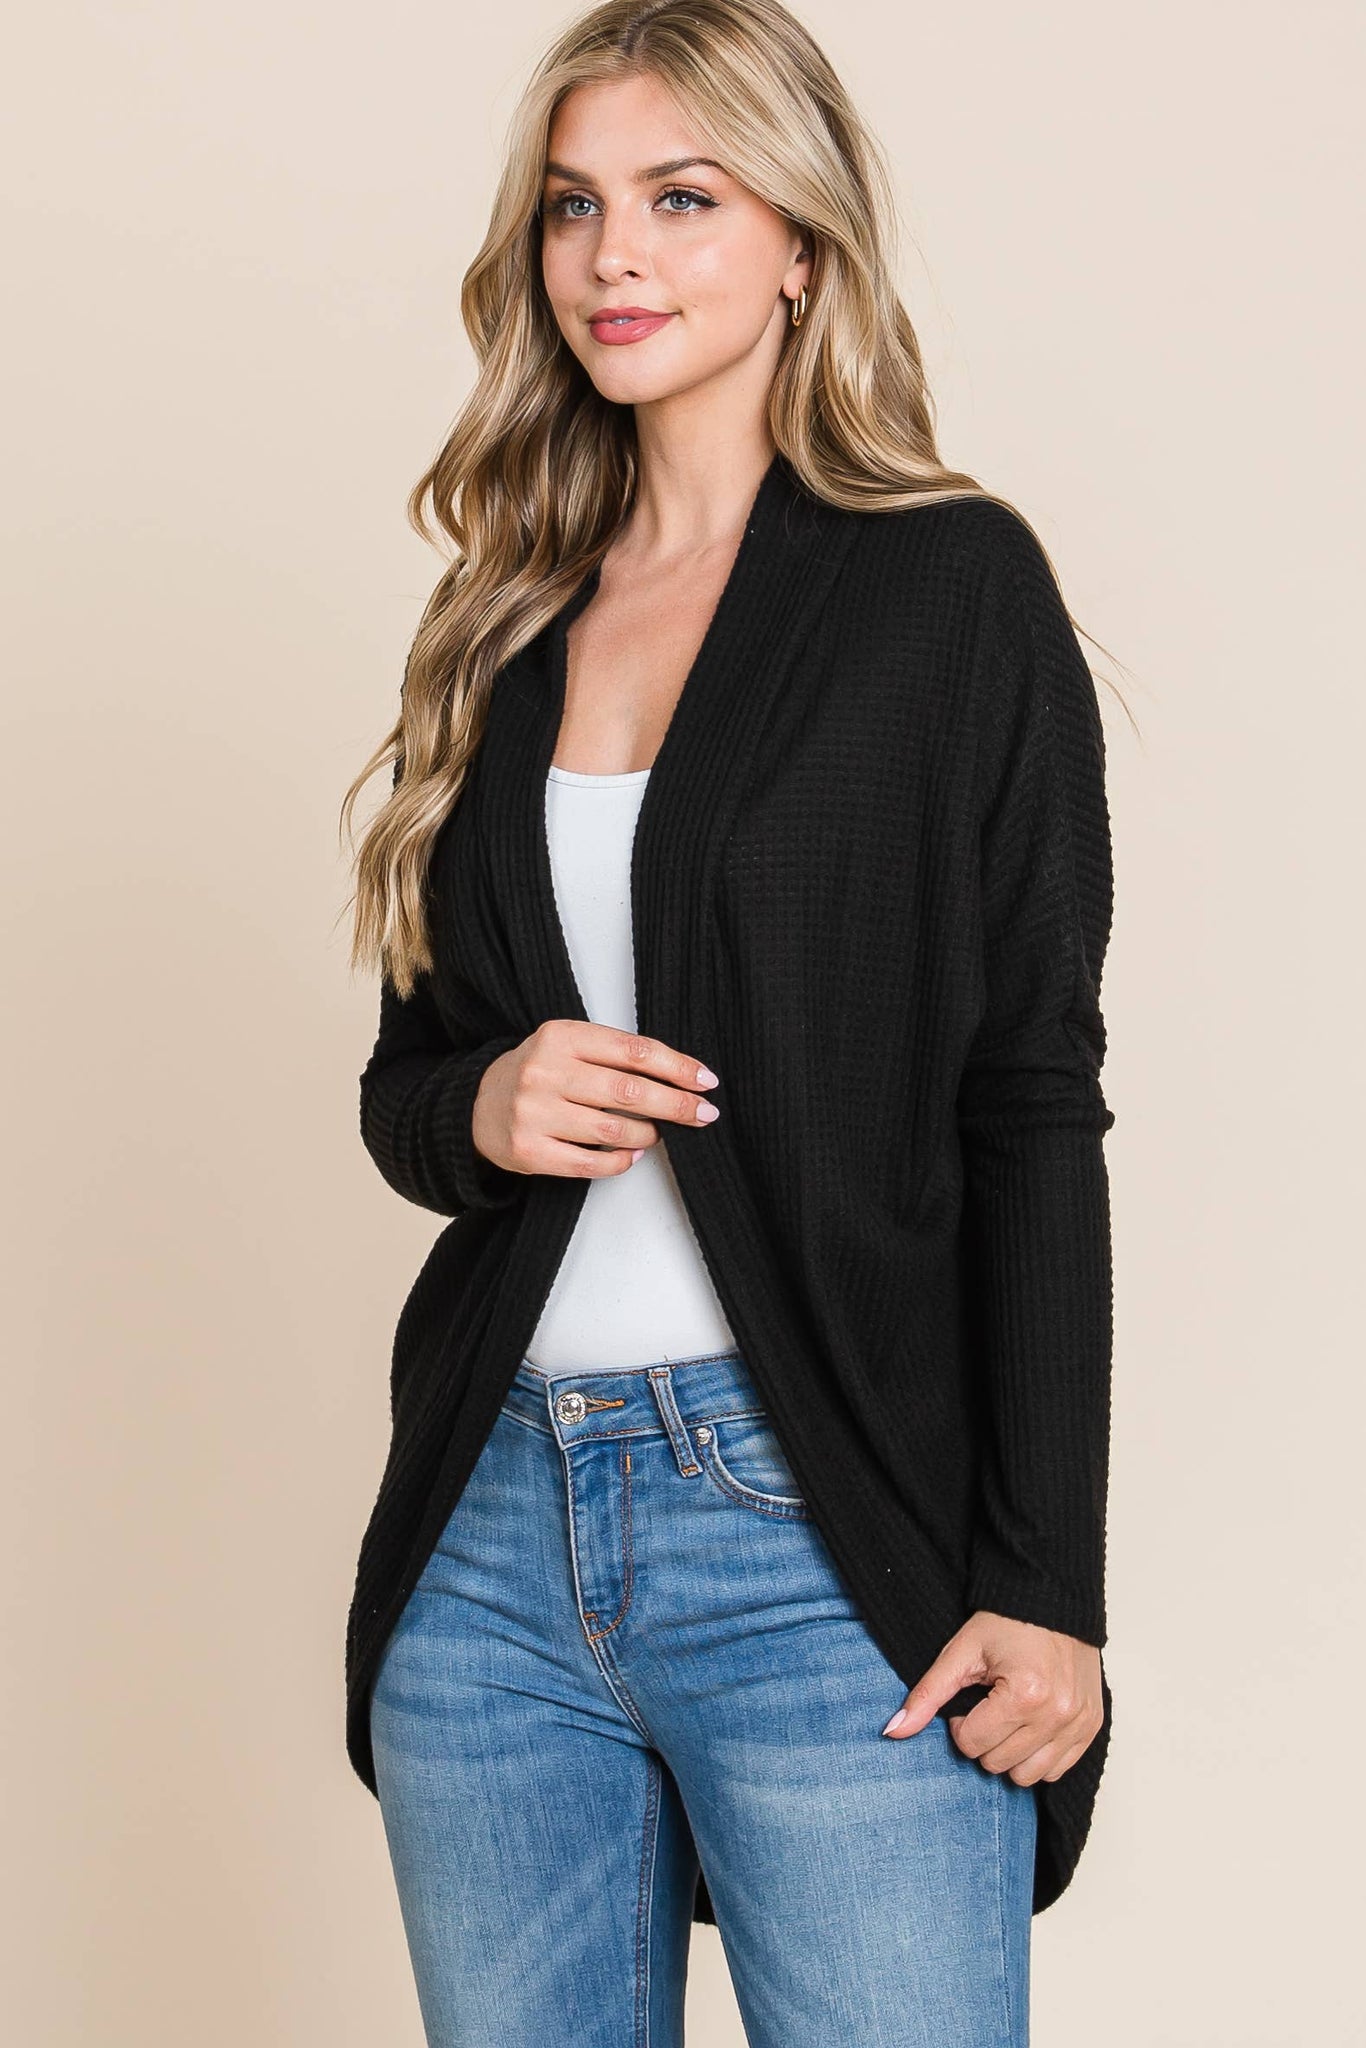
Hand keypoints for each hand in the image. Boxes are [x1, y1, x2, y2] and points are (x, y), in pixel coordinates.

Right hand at [471, 1020, 719, 1179]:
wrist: (478, 1105)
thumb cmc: (539, 1073)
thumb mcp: (569, 1046)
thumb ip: (614, 1054)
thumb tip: (682, 1076)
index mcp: (560, 1036)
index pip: (633, 1051)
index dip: (676, 1067)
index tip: (705, 1081)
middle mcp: (544, 1072)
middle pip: (628, 1091)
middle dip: (676, 1105)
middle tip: (704, 1113)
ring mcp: (534, 1113)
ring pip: (614, 1130)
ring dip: (649, 1134)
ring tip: (659, 1133)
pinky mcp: (529, 1151)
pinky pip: (591, 1162)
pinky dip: (621, 1160)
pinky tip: (633, 1153)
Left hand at [881, 1610, 1103, 1785]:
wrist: (1055, 1600)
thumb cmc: (1007, 1622)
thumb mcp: (961, 1652)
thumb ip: (927, 1694)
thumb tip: (892, 1732)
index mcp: (1025, 1694)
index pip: (972, 1745)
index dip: (962, 1724)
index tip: (971, 1698)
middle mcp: (1058, 1714)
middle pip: (998, 1764)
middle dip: (985, 1739)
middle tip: (989, 1705)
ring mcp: (1079, 1723)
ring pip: (1028, 1777)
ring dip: (1011, 1753)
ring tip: (1010, 1716)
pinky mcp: (1092, 1726)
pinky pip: (1058, 1770)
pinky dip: (1039, 1756)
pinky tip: (1031, 1725)